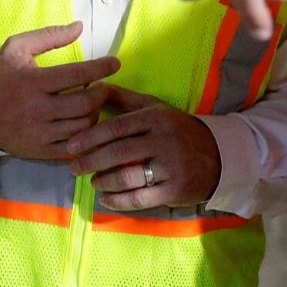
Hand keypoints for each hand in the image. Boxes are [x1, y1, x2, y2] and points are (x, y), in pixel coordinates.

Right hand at [0, 22, 119, 159]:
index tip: (115, 63)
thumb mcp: (16, 49)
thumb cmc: (1, 79)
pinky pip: (75, 145)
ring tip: (92, 102)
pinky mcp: (42, 151)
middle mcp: (38, 110)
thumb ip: (48, 36)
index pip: (76, 75)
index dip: (101, 68)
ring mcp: (41, 134)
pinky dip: (86, 134)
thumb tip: (79, 27)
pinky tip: (83, 121)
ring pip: (83, 126)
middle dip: (101, 92)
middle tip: (102, 85)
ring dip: (95, 112)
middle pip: (85, 104)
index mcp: (33, 83)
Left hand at [65, 85, 221, 209]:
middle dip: (90, 161)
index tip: (70, 146)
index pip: (117, 127)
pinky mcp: (174, 189)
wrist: (217, 155)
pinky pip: (139, 198)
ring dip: (103, 181)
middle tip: (73, 168)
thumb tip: (94, 87)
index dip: (90, 137)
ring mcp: (171, 166)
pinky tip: (105, 198)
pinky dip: (117, 200)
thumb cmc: (177, 129)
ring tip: (92, 182)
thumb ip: (125, 99)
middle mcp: (164, 140)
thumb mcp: (155, 108)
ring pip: (128, 177)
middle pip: (119, 152)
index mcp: (157, 118)